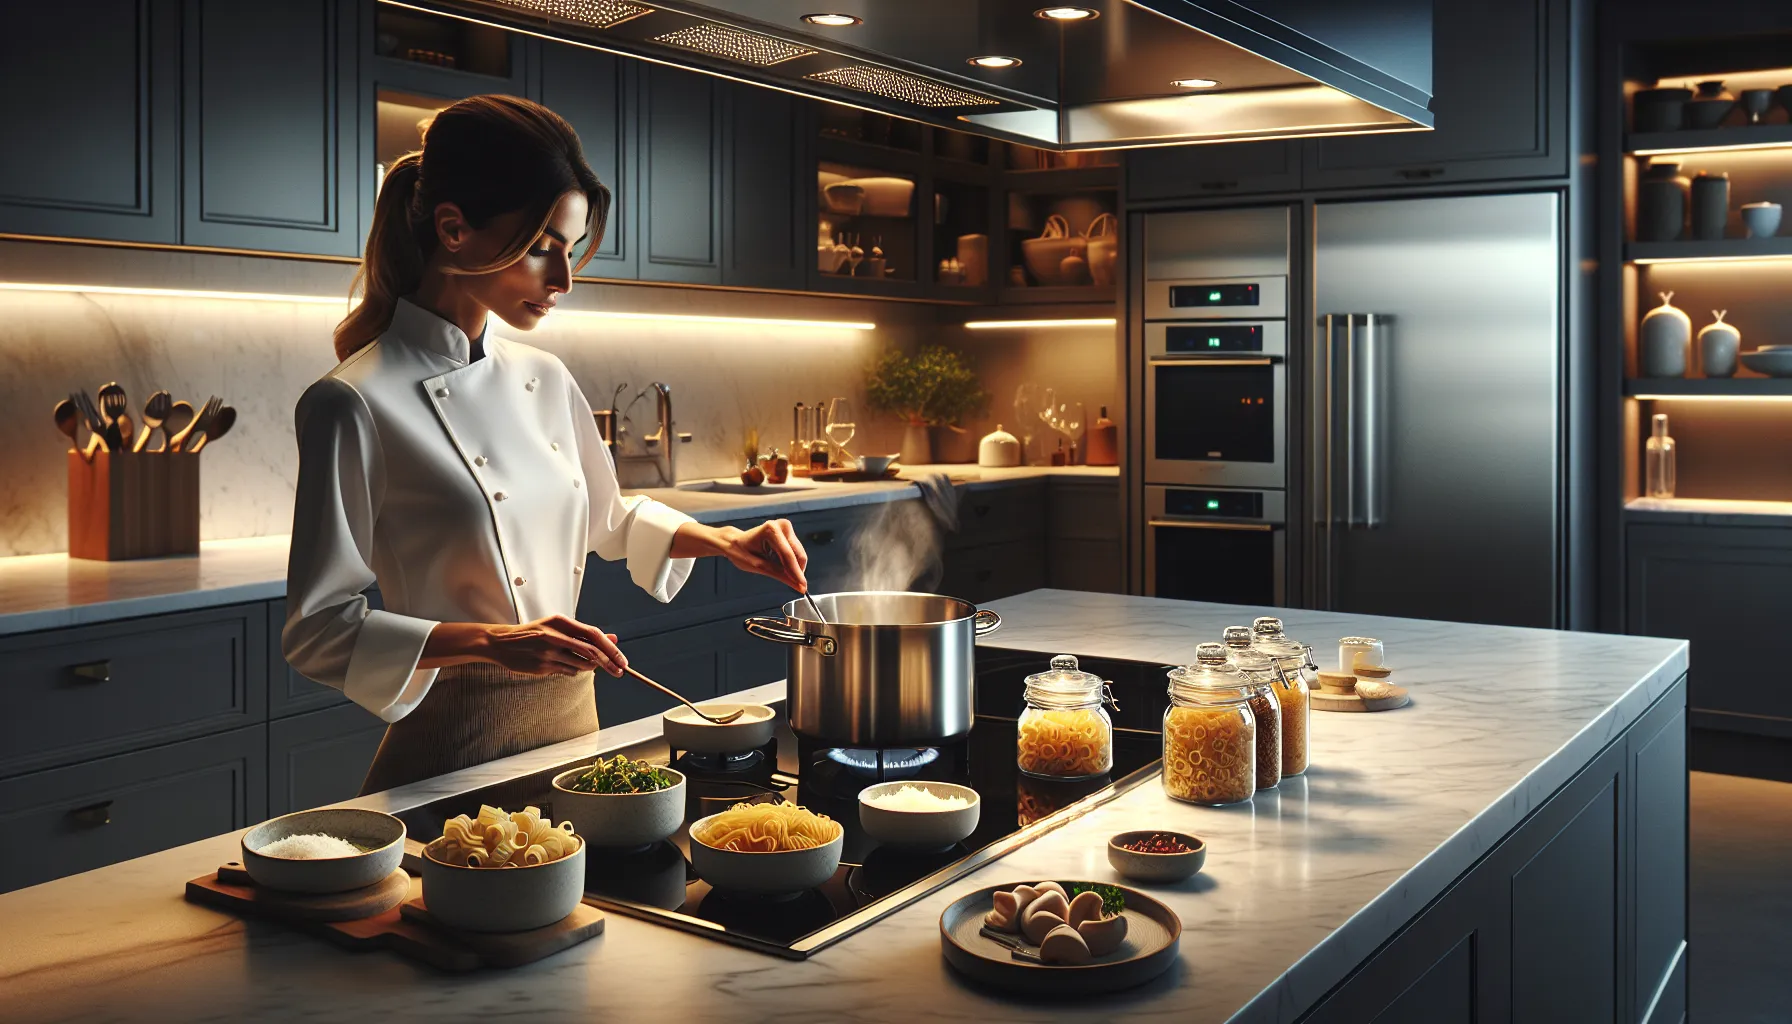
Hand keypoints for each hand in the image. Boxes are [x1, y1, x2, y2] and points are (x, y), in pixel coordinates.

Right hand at [425, 615, 627, 676]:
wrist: (501, 643)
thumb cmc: (533, 633)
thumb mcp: (558, 627)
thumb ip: (584, 634)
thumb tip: (613, 638)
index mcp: (560, 622)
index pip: (593, 634)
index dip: (611, 648)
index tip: (622, 659)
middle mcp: (555, 636)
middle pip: (591, 651)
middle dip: (609, 663)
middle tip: (621, 672)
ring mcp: (548, 653)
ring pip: (581, 665)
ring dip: (589, 668)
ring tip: (584, 663)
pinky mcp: (542, 667)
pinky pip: (567, 672)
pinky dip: (573, 671)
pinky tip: (564, 665)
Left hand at [723, 519, 810, 592]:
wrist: (734, 542)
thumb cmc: (741, 552)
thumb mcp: (758, 566)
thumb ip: (779, 575)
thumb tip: (798, 585)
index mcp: (771, 530)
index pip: (788, 555)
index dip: (796, 573)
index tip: (803, 586)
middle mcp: (781, 525)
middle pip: (797, 553)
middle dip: (797, 571)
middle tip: (798, 586)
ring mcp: (786, 527)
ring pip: (799, 553)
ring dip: (795, 567)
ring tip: (786, 577)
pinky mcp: (788, 532)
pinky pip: (796, 551)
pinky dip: (792, 562)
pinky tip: (784, 569)